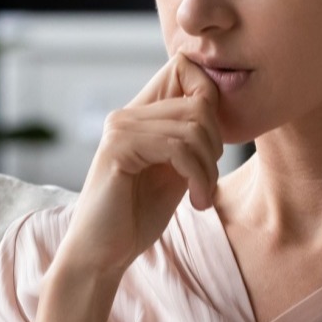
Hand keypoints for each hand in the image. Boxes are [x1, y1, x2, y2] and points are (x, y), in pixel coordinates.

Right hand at [55, 52, 223, 277]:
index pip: (184, 68)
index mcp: (140, 114)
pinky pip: (176, 148)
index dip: (211, 97)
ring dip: (208, 168)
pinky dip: (198, 176)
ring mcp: (120, 128)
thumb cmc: (138, 215)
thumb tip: (218, 107)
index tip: (213, 149)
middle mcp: (127, 114)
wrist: (104, 253)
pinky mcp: (118, 148)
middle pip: (198, 102)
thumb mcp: (175, 169)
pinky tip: (196, 201)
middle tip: (207, 182)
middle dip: (215, 144)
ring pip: (192, 126)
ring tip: (202, 196)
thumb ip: (191, 139)